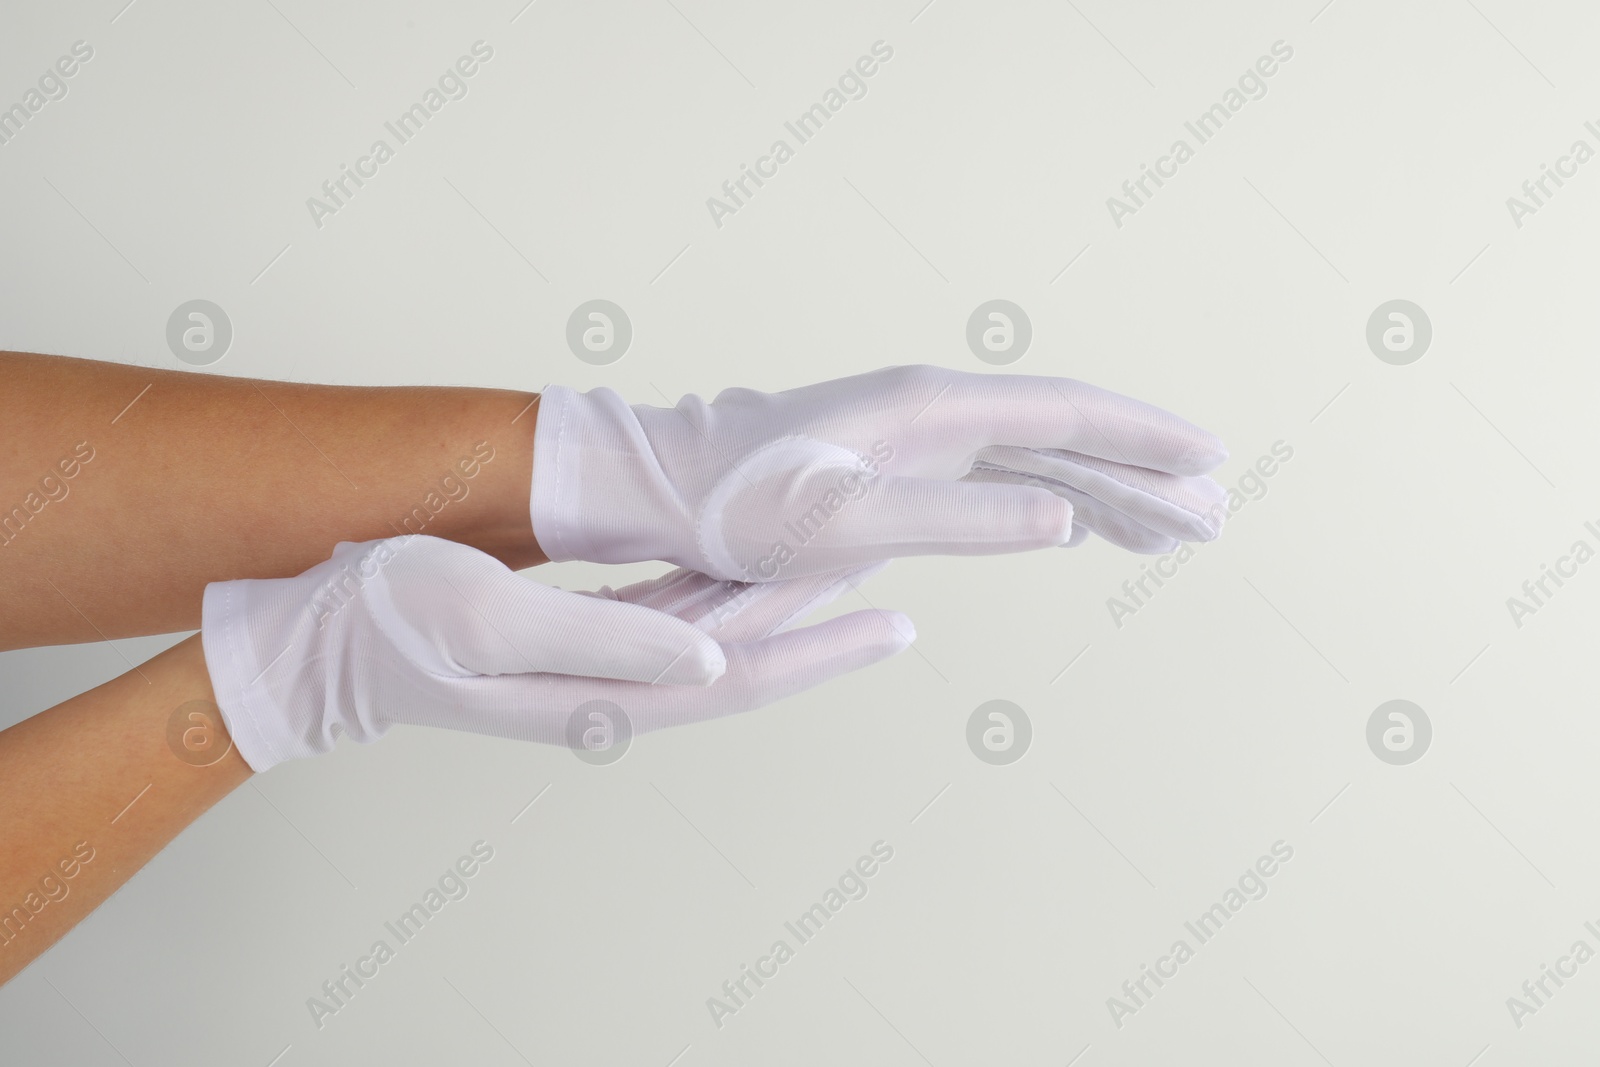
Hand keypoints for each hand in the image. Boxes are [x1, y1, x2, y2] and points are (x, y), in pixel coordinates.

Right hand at [201, 536, 910, 771]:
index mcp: (601, 692)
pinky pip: (675, 613)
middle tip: (902, 577)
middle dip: (823, 621)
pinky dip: (726, 589)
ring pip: (717, 633)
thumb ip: (607, 638)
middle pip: (745, 657)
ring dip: (784, 602)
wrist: (317, 639)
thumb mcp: (491, 615)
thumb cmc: (388, 617)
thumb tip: (714, 659)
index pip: (739, 678)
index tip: (897, 623)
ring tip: (852, 561)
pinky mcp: (580, 635)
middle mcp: (614, 685)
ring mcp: (599, 663)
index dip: (822, 653)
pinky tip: (756, 561)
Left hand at [531, 364, 1228, 580]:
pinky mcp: (904, 466)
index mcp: (934, 410)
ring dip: (1108, 491)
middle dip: (1145, 474)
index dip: (1144, 438)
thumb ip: (957, 521)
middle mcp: (937, 410)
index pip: (1066, 413)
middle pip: (1068, 435)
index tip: (1212, 460)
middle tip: (1216, 517)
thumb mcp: (847, 524)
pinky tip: (1081, 527)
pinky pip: (1002, 478)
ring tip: (1174, 532)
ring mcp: (921, 435)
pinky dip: (1054, 501)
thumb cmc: (740, 506)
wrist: (666, 487)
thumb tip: (1063, 518)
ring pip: (1040, 458)